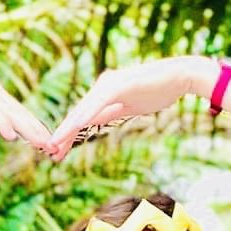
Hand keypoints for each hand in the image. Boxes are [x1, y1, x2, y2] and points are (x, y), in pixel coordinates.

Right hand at [0, 71, 52, 150]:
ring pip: (11, 112)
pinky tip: (11, 136)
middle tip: (54, 148)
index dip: (35, 128)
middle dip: (38, 131)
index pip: (19, 113)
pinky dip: (2, 123)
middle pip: (21, 113)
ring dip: (28, 129)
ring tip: (41, 144)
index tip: (49, 144)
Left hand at [47, 57, 214, 155]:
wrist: (180, 76)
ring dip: (69, 127)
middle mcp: (103, 86)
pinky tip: (76, 126)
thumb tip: (94, 122)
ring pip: (84, 110)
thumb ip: (111, 112)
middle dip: (64, 134)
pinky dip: (86, 115)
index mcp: (104, 92)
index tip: (59, 150)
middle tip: (50, 154)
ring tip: (55, 143)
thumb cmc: (158, 90)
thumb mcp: (130, 106)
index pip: (83, 117)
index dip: (69, 134)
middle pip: (79, 114)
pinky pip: (99, 103)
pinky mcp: (119, 84)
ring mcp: (110, 84)